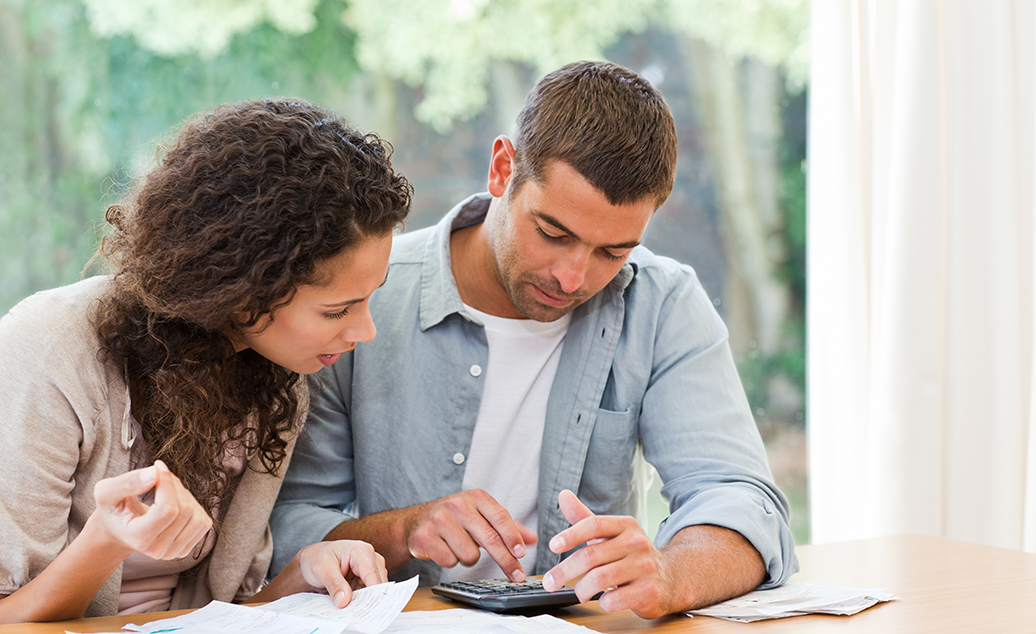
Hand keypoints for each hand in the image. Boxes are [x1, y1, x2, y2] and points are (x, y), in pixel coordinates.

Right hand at [91, 460, 212, 559]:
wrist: (118, 530)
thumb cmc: (112, 510)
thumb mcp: (107, 492)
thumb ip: (128, 482)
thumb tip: (155, 473)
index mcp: (137, 539)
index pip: (168, 510)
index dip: (167, 483)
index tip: (157, 466)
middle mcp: (157, 550)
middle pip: (184, 510)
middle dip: (174, 486)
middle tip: (159, 477)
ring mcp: (173, 552)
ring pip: (197, 517)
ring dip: (185, 495)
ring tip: (166, 490)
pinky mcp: (187, 548)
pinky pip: (203, 522)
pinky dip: (193, 506)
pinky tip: (175, 503)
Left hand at [295, 540, 387, 606]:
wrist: (310, 561)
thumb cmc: (317, 557)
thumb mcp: (321, 568)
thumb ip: (335, 584)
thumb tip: (345, 600)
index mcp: (362, 551)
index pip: (372, 574)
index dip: (372, 593)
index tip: (368, 610)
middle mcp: (370, 560)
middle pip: (378, 584)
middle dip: (369, 600)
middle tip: (356, 615)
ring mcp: (369, 572)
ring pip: (375, 592)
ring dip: (364, 603)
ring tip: (351, 613)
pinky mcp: (365, 582)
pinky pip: (368, 596)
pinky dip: (360, 604)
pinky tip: (351, 610)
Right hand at [403, 489, 536, 581]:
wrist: (415, 522)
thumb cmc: (455, 519)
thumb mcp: (481, 514)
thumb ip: (507, 526)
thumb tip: (533, 539)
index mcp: (475, 497)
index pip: (500, 517)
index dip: (513, 537)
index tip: (521, 553)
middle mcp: (458, 505)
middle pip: (490, 539)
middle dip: (506, 560)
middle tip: (517, 575)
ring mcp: (440, 521)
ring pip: (470, 554)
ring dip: (469, 558)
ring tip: (460, 547)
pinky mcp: (425, 538)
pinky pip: (450, 561)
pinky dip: (451, 560)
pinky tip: (445, 549)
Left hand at [541, 489, 675, 618]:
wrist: (671, 578)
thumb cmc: (631, 555)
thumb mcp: (610, 534)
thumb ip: (584, 517)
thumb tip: (563, 494)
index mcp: (626, 525)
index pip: (594, 524)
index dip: (571, 535)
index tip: (552, 546)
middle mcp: (637, 543)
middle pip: (591, 556)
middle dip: (564, 571)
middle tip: (549, 582)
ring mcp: (645, 567)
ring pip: (599, 579)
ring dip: (581, 589)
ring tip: (579, 592)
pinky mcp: (649, 591)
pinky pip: (615, 599)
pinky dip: (602, 602)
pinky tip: (603, 600)